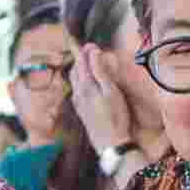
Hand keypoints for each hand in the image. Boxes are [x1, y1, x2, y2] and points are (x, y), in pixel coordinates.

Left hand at [69, 42, 135, 158]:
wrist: (111, 145)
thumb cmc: (115, 117)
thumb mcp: (111, 91)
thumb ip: (100, 71)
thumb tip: (93, 52)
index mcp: (85, 86)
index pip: (81, 62)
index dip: (85, 51)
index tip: (90, 44)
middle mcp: (77, 94)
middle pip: (75, 71)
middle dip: (81, 59)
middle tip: (90, 51)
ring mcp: (78, 104)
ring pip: (74, 82)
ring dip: (80, 70)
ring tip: (88, 64)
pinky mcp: (81, 112)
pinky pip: (77, 91)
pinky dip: (80, 82)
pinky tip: (86, 84)